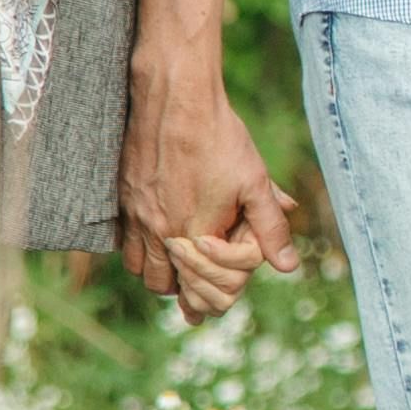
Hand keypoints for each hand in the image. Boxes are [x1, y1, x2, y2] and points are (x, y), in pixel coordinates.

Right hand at [125, 66, 305, 323]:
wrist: (175, 98)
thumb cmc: (220, 138)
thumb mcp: (255, 183)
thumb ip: (271, 229)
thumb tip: (289, 267)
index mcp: (194, 234)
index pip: (196, 288)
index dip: (206, 302)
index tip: (207, 311)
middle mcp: (159, 230)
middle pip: (162, 285)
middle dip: (181, 290)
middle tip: (194, 289)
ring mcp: (136, 214)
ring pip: (139, 267)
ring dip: (157, 271)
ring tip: (175, 267)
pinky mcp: (121, 196)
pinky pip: (121, 241)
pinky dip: (136, 248)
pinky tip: (151, 238)